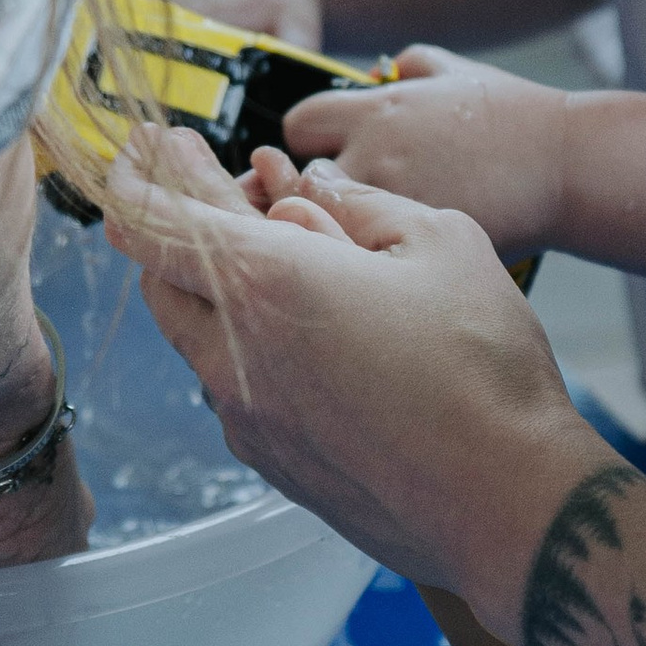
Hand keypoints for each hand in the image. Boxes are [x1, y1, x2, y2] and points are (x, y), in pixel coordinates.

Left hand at [97, 130, 597, 619]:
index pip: (152, 218)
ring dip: (218, 291)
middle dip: (178, 229)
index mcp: (266, 282)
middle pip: (160, 278)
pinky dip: (251, 346)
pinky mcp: (271, 463)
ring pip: (197, 335)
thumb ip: (360, 205)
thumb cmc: (483, 370)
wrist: (506, 501)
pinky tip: (316, 339)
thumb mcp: (440, 240)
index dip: (140, 172)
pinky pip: (235, 386)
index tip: (149, 143)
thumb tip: (316, 198)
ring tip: (288, 267)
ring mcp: (246, 418)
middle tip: (225, 196)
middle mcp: (234, 354)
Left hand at [274, 46, 572, 258]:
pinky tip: (399, 255)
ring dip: (340, 230)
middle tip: (340, 200)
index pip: (296, 126)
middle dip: (313, 193)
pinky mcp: (418, 249)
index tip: (325, 152)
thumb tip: (373, 74)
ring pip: (330, 229)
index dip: (305, 140)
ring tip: (367, 230)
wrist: (567, 164)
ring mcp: (394, 208)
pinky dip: (377, 259)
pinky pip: (372, 260)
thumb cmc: (516, 116)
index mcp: (377, 111)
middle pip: (299, 186)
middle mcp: (375, 157)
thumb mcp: (453, 70)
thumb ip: (404, 67)